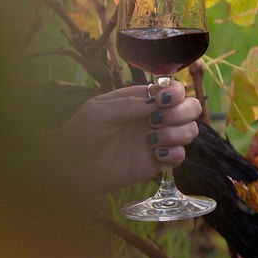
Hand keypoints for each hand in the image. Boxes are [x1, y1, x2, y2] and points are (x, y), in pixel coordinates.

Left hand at [55, 80, 203, 195]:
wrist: (66, 168)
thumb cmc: (78, 134)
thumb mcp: (98, 110)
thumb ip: (128, 103)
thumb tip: (156, 101)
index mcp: (142, 101)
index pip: (174, 90)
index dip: (176, 92)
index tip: (162, 100)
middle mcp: (154, 118)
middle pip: (191, 108)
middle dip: (182, 112)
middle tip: (156, 121)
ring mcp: (157, 140)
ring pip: (190, 131)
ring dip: (177, 132)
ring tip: (151, 140)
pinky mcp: (155, 163)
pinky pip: (180, 156)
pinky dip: (174, 153)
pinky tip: (154, 154)